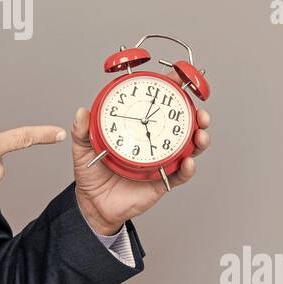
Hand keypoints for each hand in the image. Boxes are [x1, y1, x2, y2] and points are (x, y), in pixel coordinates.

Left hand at [71, 72, 211, 235]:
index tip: (179, 78)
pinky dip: (187, 168)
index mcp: (137, 129)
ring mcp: (160, 161)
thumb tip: (82, 112)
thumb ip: (81, 131)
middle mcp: (153, 142)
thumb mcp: (83, 149)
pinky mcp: (162, 181)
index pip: (157, 106)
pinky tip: (188, 162)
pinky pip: (180, 174)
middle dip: (197, 116)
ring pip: (188, 147)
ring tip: (200, 134)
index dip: (170, 91)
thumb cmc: (92, 174)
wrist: (94, 205)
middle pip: (182, 125)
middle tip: (200, 113)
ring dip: (199, 139)